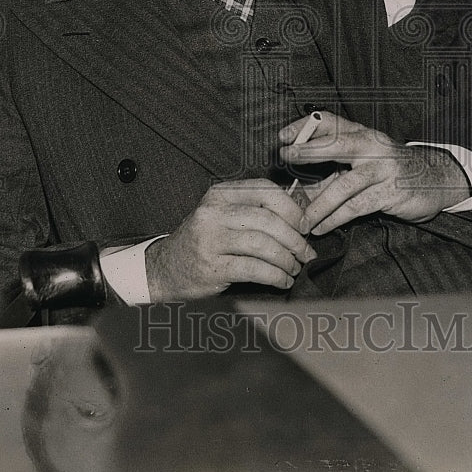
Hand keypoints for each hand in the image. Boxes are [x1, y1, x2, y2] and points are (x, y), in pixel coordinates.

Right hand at [145, 179, 316, 301]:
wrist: (165, 269)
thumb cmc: (204, 242)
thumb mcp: (222, 216)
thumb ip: (253, 211)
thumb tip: (301, 216)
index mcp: (220, 194)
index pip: (265, 190)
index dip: (292, 208)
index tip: (306, 225)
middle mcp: (213, 212)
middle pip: (268, 219)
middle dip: (295, 239)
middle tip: (306, 253)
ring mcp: (210, 239)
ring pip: (263, 244)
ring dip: (287, 259)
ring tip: (294, 268)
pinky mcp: (211, 267)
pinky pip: (254, 269)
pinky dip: (275, 276)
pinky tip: (282, 281)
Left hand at [279, 113, 469, 234]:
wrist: (434, 179)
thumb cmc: (388, 170)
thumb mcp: (360, 162)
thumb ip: (329, 172)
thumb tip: (294, 188)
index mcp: (360, 133)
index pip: (328, 121)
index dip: (303, 127)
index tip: (282, 138)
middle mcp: (371, 145)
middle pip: (336, 144)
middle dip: (309, 151)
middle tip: (285, 157)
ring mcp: (383, 168)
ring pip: (344, 185)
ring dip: (318, 204)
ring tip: (301, 220)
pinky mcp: (391, 192)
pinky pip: (357, 207)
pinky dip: (335, 219)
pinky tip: (321, 228)